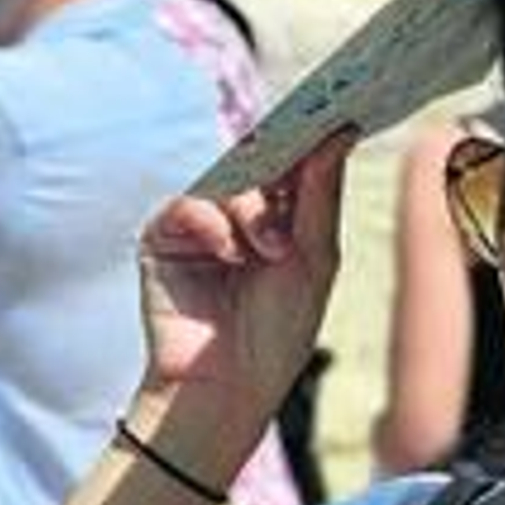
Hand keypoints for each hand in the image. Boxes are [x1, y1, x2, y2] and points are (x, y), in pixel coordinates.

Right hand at [137, 129, 356, 436]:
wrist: (229, 389)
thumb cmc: (277, 336)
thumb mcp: (315, 261)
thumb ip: (320, 196)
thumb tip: (337, 134)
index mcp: (281, 218)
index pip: (294, 163)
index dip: (313, 139)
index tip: (340, 114)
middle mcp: (240, 215)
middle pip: (259, 162)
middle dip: (283, 163)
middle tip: (308, 149)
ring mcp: (201, 226)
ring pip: (226, 182)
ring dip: (252, 211)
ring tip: (270, 250)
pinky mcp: (163, 240)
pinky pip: (186, 205)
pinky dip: (212, 224)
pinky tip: (229, 255)